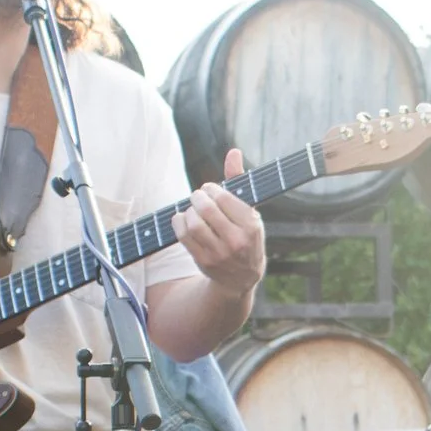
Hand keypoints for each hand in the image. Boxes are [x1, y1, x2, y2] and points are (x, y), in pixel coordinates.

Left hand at [174, 148, 268, 295]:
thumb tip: (233, 151)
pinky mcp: (204, 261)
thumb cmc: (245, 236)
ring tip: (192, 209)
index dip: (210, 189)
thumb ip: (240, 181)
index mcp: (252, 225)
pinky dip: (178, 223)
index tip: (209, 189)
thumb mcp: (249, 211)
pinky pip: (183, 236)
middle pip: (206, 209)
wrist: (240, 279)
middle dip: (197, 197)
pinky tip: (182, 219)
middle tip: (197, 196)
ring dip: (188, 211)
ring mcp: (220, 253)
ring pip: (193, 223)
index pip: (223, 198)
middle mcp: (237, 240)